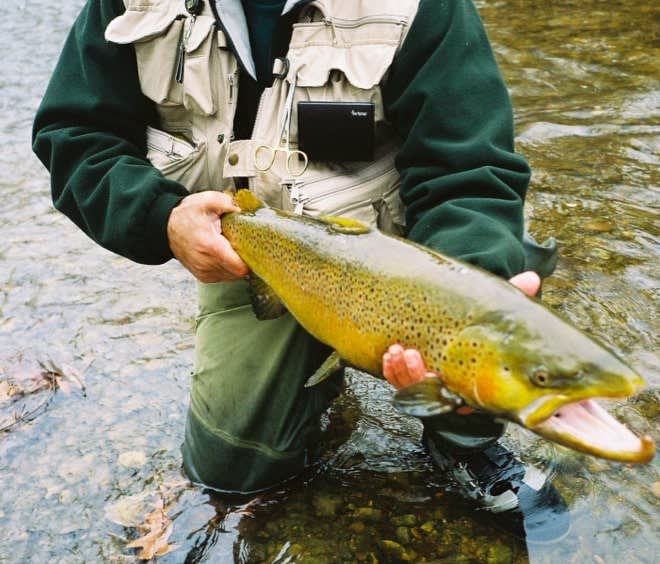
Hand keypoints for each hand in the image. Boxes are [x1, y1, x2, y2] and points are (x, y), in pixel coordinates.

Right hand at [167, 191, 248, 282]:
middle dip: (244, 261)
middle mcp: (206, 264)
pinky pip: (223, 277)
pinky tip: (225, 255)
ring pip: (232, 277)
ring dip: (236, 265)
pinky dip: (228, 268)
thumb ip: (226, 202)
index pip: (240, 267)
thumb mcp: (205, 200)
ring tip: (231, 248)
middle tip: (243, 246)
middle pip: (238, 273)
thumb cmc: (186, 215)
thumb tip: (241, 209)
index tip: (253, 248)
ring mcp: (203, 272)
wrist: (165, 227)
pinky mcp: (202, 276)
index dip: (251, 260)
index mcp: (210, 247)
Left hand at [383, 271, 540, 407]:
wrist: (457, 315)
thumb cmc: (481, 318)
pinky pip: (398, 381)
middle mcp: (453, 388)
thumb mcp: (495, 308)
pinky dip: (392, 371)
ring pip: (412, 389)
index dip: (450, 393)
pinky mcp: (411, 376)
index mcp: (477, 382)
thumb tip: (533, 278)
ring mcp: (430, 385)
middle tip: (411, 354)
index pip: (465, 399)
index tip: (438, 375)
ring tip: (397, 350)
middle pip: (431, 396)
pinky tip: (390, 354)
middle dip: (417, 378)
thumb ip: (512, 295)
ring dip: (401, 372)